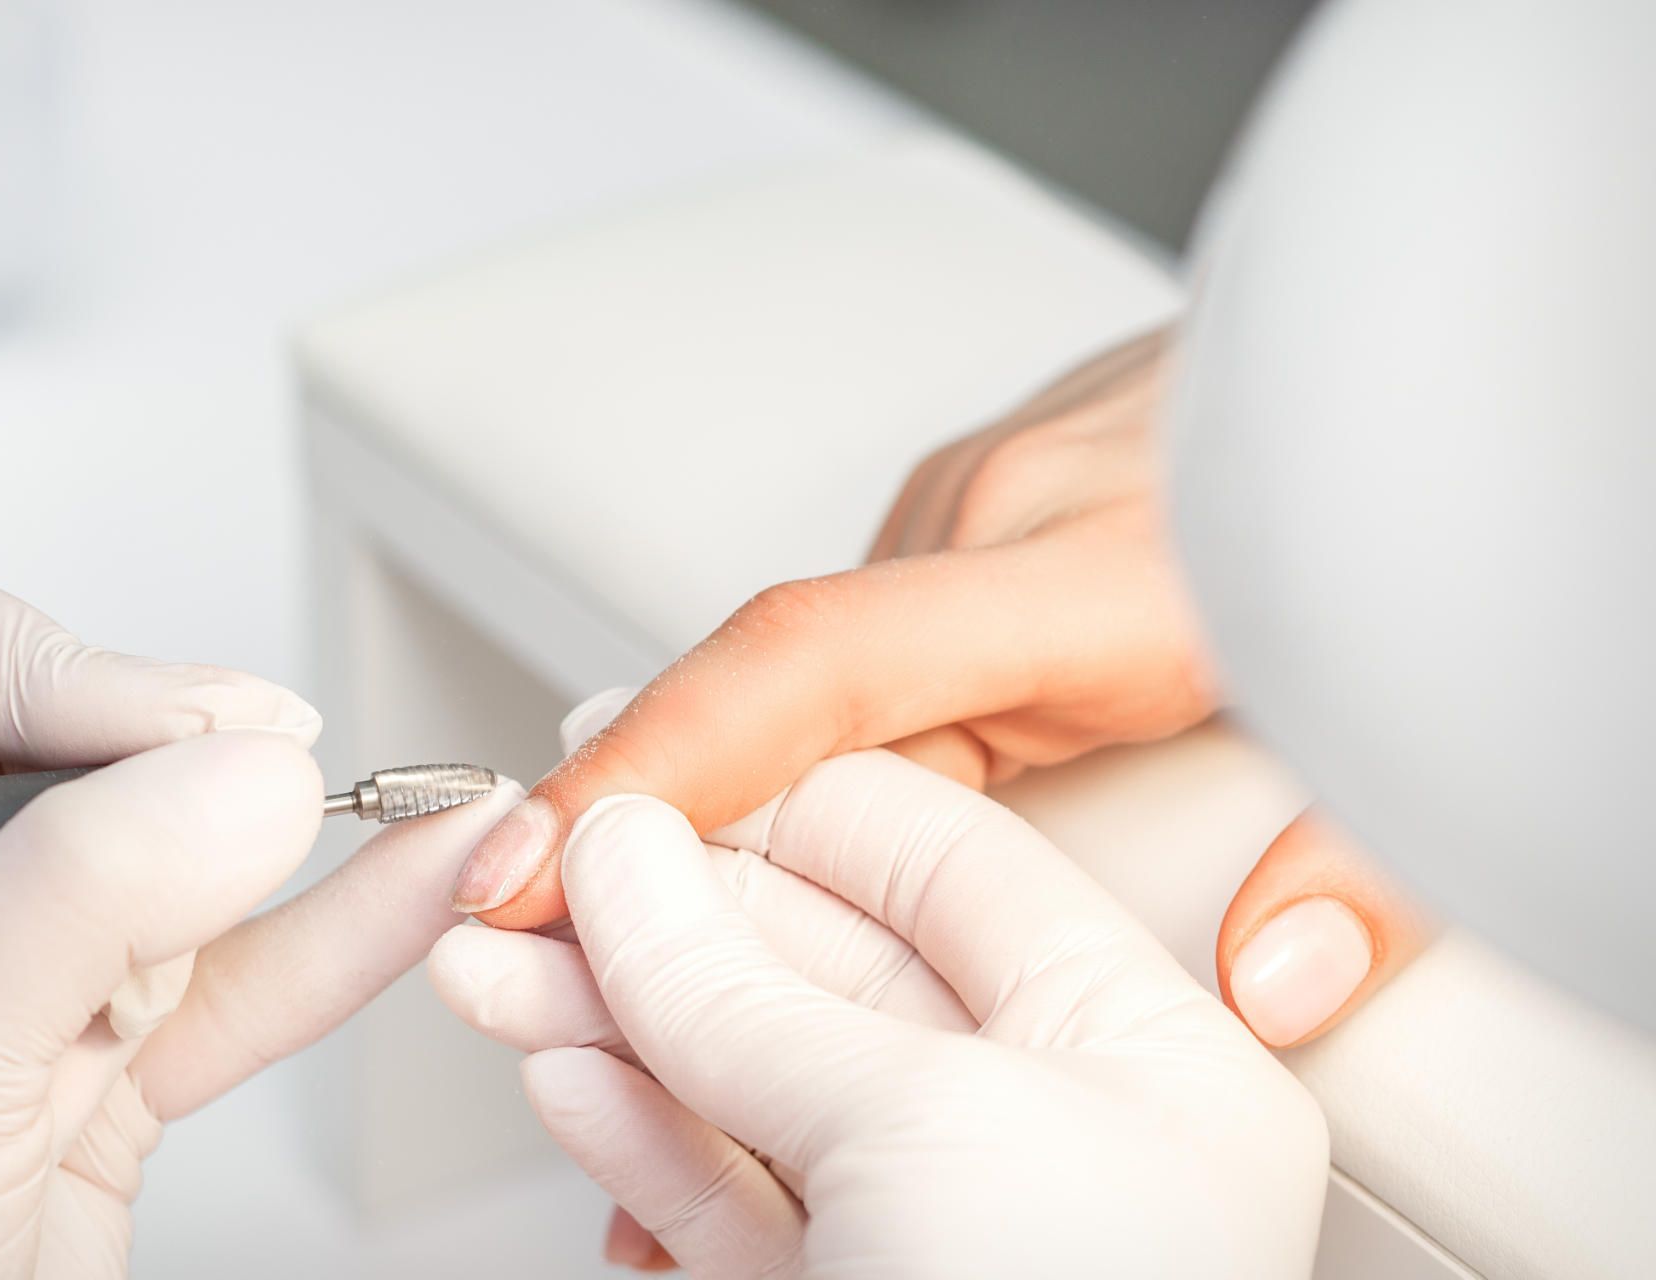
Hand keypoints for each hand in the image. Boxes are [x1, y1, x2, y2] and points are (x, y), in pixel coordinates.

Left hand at [0, 545, 521, 1276]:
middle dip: (196, 758)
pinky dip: (335, 942)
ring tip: (416, 804)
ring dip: (308, 842)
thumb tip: (241, 776)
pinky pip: (235, 985)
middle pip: (70, 741)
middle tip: (280, 784)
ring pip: (175, 862)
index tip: (181, 746)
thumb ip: (72, 901)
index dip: (59, 670)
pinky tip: (413, 892)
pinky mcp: (96, 1079)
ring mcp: (1, 992)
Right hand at [433, 748, 1328, 1274]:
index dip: (774, 802)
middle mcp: (1052, 1134)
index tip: (637, 772)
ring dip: (612, 1007)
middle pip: (821, 963)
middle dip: (658, 911)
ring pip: (751, 1071)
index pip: (938, 860)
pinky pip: (729, 1182)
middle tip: (529, 869)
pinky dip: (636, 1119)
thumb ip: (749, 988)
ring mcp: (940, 1225)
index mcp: (1143, 1059)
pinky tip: (562, 1058)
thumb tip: (629, 858)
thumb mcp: (920, 1135)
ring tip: (492, 959)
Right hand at [450, 331, 1427, 1047]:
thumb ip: (1351, 857)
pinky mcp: (936, 528)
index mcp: (1079, 572)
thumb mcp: (1378, 698)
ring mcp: (944, 515)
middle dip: (631, 834)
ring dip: (701, 808)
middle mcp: (975, 528)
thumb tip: (1270, 978)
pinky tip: (765, 847)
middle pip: (753, 697)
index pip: (814, 665)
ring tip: (626, 939)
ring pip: (776, 688)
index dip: (657, 764)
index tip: (534, 859)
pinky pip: (823, 662)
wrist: (1345, 353)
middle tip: (532, 960)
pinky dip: (770, 757)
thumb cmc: (1354, 506)